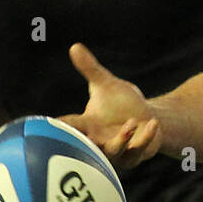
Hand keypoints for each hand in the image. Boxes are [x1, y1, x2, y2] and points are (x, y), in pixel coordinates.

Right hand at [60, 43, 161, 167]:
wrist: (146, 117)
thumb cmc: (121, 103)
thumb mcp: (105, 84)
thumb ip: (90, 69)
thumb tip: (75, 46)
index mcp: (87, 125)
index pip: (69, 126)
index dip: (58, 127)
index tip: (49, 125)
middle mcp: (98, 141)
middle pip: (86, 148)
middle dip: (85, 145)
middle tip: (86, 138)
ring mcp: (117, 151)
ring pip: (114, 153)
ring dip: (121, 140)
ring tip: (131, 122)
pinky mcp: (135, 155)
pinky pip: (138, 151)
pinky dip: (145, 138)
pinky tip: (153, 123)